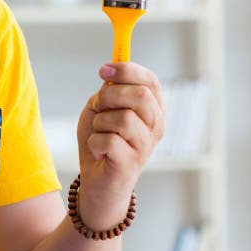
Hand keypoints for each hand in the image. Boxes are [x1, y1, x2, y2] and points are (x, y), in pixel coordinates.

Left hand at [75, 62, 164, 229]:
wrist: (96, 180)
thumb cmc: (101, 139)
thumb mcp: (102, 108)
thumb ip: (108, 91)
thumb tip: (109, 72)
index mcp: (151, 109)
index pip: (150, 81)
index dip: (127, 70)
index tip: (103, 70)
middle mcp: (156, 126)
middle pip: (140, 95)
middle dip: (110, 95)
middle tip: (97, 106)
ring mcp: (146, 146)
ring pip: (123, 118)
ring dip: (100, 122)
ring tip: (99, 133)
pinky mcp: (132, 163)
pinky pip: (108, 140)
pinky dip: (95, 142)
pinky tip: (98, 150)